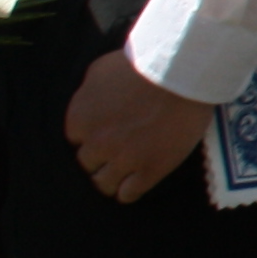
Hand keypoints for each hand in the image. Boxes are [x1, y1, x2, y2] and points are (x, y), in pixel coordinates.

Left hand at [64, 51, 215, 202]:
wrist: (182, 72)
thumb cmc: (143, 64)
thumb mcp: (100, 70)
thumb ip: (88, 92)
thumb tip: (88, 103)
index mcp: (80, 118)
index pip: (75, 139)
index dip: (92, 136)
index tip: (106, 132)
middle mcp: (97, 143)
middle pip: (87, 163)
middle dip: (101, 157)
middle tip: (118, 149)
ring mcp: (123, 159)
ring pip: (104, 184)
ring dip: (112, 178)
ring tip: (125, 171)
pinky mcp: (150, 169)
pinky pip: (128, 194)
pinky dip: (129, 190)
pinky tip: (136, 182)